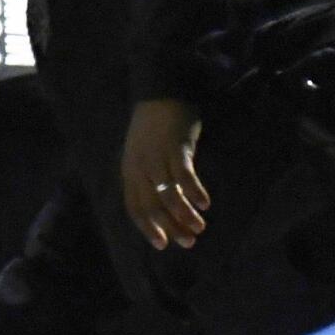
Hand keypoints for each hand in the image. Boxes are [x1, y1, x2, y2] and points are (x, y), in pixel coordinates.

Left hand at [120, 99, 210, 249]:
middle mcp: (140, 167)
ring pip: (168, 195)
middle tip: (188, 242)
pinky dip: (194, 192)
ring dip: (184, 215)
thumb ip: (146, 176)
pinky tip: (205, 203)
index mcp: (129, 169)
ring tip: (199, 227)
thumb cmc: (153, 124)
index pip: (135, 207)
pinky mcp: (176, 147)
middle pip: (152, 206)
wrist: (160, 90)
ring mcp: (157, 157)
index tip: (162, 244)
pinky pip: (184, 176)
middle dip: (170, 228)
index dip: (148, 228)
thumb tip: (161, 203)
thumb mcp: (140, 152)